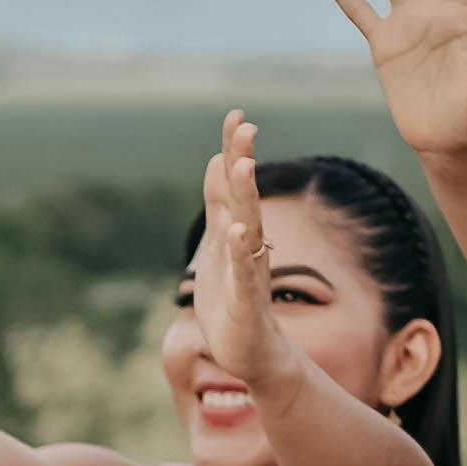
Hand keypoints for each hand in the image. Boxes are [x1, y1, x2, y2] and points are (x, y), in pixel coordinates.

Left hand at [188, 113, 304, 406]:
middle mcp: (246, 244)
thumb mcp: (217, 244)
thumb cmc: (231, 296)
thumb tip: (215, 160)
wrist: (251, 351)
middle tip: (245, 126)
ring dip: (246, 198)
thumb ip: (218, 204)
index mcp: (236, 230)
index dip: (233, 151)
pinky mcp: (245, 302)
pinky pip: (245, 273)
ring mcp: (247, 271)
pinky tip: (238, 232)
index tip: (236, 113)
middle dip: (242, 162)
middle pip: (243, 197)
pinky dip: (241, 252)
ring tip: (243, 167)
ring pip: (248, 228)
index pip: (232, 184)